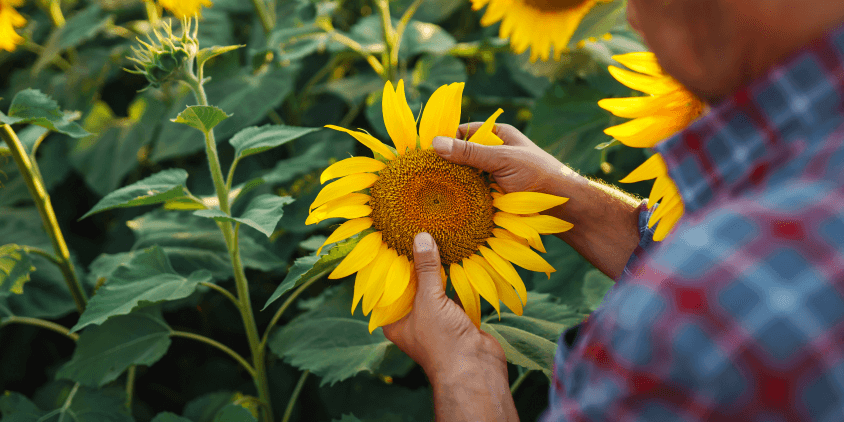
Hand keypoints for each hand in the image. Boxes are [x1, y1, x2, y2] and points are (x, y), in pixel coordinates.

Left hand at [383, 232, 517, 421]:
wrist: (476, 370)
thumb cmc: (442, 342)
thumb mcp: (428, 300)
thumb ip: (425, 268)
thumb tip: (421, 237)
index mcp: (395, 320)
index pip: (388, 287)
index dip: (391, 263)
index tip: (395, 237)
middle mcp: (412, 319)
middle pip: (412, 285)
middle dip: (418, 263)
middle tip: (419, 232)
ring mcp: (435, 320)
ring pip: (434, 288)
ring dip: (439, 269)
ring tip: (439, 239)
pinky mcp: (456, 318)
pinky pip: (453, 293)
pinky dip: (457, 279)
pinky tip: (459, 257)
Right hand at [433, 122, 641, 279]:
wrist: (567, 210)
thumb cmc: (540, 177)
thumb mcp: (503, 160)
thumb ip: (470, 152)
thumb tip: (434, 143)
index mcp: (499, 136)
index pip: (462, 131)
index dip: (443, 139)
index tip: (421, 150)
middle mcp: (494, 154)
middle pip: (460, 155)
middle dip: (443, 164)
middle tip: (418, 173)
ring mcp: (493, 177)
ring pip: (463, 178)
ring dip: (449, 185)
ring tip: (425, 191)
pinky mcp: (493, 199)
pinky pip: (470, 196)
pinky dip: (458, 200)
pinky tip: (443, 206)